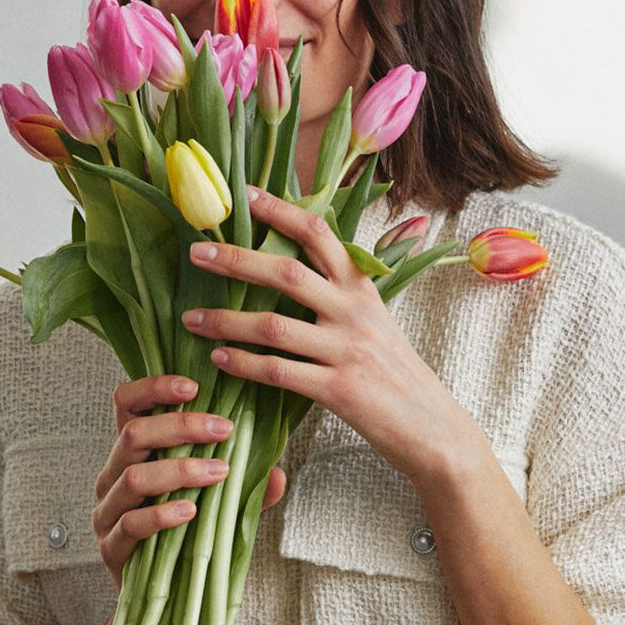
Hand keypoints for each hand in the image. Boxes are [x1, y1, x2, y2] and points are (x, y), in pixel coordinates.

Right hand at [92, 374, 287, 588]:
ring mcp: (107, 512)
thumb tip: (279, 473)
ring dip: (180, 470)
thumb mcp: (216, 503)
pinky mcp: (110, 547)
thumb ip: (243, 487)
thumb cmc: (183, 538)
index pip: (126, 404)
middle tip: (224, 429)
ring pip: (133, 476)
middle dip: (181, 426)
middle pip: (133, 434)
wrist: (158, 597)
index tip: (193, 386)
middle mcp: (112, 476)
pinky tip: (191, 511)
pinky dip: (162, 514)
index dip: (152, 387)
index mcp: (131, 454)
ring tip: (218, 472)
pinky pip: (131, 524)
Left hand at [181, 186, 475, 480]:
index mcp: (361, 289)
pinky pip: (280, 371)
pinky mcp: (340, 390)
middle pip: (287, 275)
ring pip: (274, 327)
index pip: (320, 235)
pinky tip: (219, 359)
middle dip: (237, 260)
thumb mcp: (374, 322)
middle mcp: (354, 313)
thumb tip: (289, 264)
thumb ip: (337, 293)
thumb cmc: (394, 374)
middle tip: (197, 253)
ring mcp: (347, 351)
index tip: (246, 194)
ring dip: (225, 321)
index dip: (282, 211)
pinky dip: (244, 364)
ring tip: (190, 319)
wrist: (434, 429)